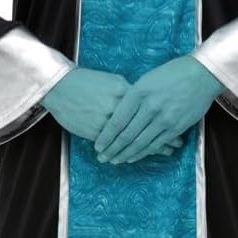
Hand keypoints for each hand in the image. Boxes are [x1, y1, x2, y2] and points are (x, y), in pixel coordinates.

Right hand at [40, 66, 182, 157]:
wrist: (60, 87)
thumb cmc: (87, 82)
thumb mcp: (112, 81)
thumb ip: (130, 93)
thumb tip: (145, 102)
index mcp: (125, 92)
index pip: (150, 110)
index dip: (164, 121)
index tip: (177, 128)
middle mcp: (118, 107)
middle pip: (144, 126)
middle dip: (162, 138)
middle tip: (176, 147)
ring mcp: (106, 121)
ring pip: (131, 138)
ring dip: (148, 148)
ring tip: (163, 154)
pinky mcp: (95, 132)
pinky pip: (116, 145)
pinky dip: (127, 151)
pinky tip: (136, 156)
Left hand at [93, 55, 224, 163]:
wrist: (201, 74)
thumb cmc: (172, 73)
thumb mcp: (147, 79)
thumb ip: (132, 96)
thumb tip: (118, 112)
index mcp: (138, 92)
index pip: (117, 121)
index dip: (106, 137)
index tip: (97, 146)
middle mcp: (149, 107)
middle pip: (126, 135)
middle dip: (112, 149)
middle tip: (102, 158)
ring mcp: (164, 119)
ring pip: (140, 142)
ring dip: (125, 154)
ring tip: (114, 160)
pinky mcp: (176, 127)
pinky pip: (156, 144)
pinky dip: (143, 152)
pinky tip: (133, 157)